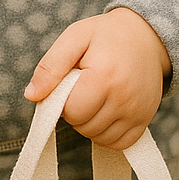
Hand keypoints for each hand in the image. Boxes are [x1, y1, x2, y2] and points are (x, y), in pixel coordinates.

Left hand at [24, 7, 171, 149]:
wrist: (147, 36)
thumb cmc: (106, 35)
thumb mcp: (74, 37)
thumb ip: (51, 66)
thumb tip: (31, 95)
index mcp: (104, 76)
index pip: (71, 111)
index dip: (63, 99)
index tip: (69, 82)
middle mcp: (124, 98)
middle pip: (84, 127)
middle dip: (75, 111)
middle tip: (82, 88)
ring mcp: (138, 112)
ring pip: (99, 138)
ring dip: (89, 123)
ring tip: (94, 97)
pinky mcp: (145, 120)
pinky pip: (119, 144)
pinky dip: (106, 134)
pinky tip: (104, 112)